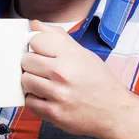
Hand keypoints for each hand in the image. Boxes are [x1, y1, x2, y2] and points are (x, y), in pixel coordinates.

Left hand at [20, 20, 129, 137]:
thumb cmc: (98, 81)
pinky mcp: (53, 113)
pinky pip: (29, 101)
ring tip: (44, 83)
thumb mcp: (83, 53)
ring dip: (32, 82)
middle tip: (43, 69)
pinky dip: (35, 99)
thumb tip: (35, 24)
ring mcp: (57, 94)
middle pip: (26, 61)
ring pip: (25, 81)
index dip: (37, 45)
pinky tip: (47, 97)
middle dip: (32, 64)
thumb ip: (57, 37)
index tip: (42, 51)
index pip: (35, 40)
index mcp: (71, 55)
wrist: (113, 111)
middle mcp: (63, 73)